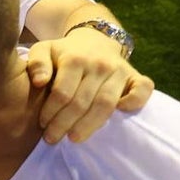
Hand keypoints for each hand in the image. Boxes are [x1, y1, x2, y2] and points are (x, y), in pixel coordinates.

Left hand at [28, 32, 153, 142]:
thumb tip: (38, 81)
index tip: (42, 124)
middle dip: (64, 124)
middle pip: (82, 102)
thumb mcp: (43, 50)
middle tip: (52, 138)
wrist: (94, 41)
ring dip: (89, 125)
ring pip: (106, 104)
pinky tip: (118, 116)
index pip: (62, 93)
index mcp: (75, 59)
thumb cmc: (64, 53)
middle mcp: (99, 65)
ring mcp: (120, 70)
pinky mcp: (135, 75)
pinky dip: (134, 102)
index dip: (51, 112)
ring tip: (74, 138)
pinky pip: (142, 90)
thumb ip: (37, 63)